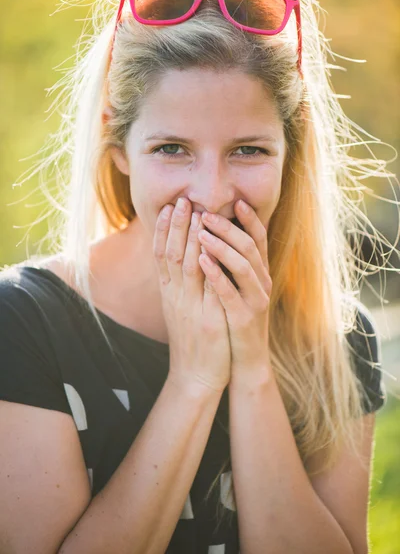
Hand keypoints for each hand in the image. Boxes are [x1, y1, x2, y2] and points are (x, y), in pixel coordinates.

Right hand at [153, 197, 230, 393]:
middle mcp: (177, 297)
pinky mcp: (209, 320)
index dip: (164, 230)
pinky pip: (209, 290)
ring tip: (196, 215)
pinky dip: (209, 268)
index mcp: (170, 293)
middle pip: (173, 254)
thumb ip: (181, 285)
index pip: (162, 255)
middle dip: (177, 226)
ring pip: (189, 267)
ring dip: (192, 239)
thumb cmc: (192, 339)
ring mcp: (192, 308)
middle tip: (181, 200)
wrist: (195, 376)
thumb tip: (183, 259)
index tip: (168, 207)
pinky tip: (212, 250)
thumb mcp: (181, 309)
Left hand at [198, 200, 271, 372]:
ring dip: (222, 246)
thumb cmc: (236, 319)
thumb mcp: (239, 288)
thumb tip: (221, 234)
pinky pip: (231, 293)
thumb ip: (234, 264)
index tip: (236, 200)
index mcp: (260, 274)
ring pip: (243, 266)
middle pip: (250, 247)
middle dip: (228, 227)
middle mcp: (262, 283)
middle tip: (206, 211)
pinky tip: (202, 261)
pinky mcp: (244, 318)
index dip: (250, 219)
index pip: (259, 239)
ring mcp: (255, 301)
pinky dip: (217, 275)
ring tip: (202, 231)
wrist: (244, 360)